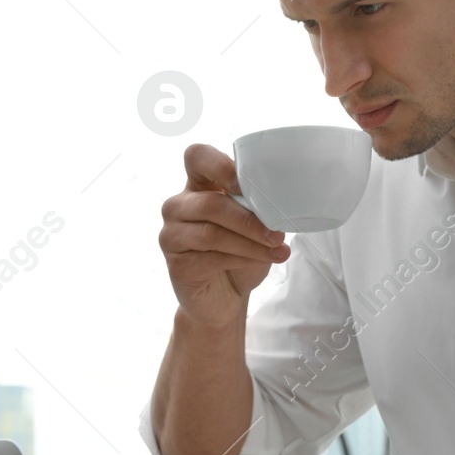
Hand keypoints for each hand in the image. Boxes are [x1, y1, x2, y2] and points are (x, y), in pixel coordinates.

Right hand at [158, 144, 288, 329]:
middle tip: (277, 233)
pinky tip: (261, 262)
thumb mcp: (253, 224)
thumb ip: (257, 207)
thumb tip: (282, 202)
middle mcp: (178, 206)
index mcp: (198, 185)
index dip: (220, 165)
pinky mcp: (176, 265)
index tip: (245, 185)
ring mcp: (172, 235)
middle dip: (249, 219)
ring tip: (277, 250)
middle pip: (210, 203)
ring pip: (211, 233)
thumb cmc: (241, 253)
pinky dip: (243, 259)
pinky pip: (211, 258)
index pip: (197, 156)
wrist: (226, 297)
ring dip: (250, 242)